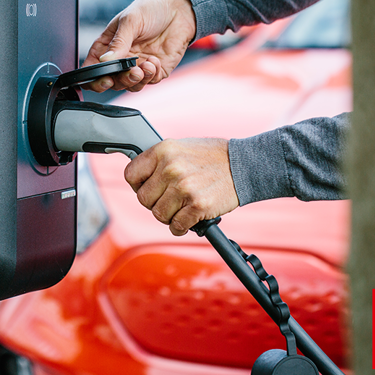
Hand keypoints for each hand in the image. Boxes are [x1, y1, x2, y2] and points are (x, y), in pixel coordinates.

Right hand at [83, 0, 195, 92]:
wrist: (180, 8)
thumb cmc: (152, 8)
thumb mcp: (130, 20)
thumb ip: (118, 42)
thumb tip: (105, 61)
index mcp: (108, 45)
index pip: (93, 67)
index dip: (94, 78)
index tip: (104, 79)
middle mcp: (121, 58)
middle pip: (112, 81)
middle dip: (119, 81)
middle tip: (130, 73)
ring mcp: (138, 65)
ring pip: (130, 85)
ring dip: (136, 80)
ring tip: (145, 65)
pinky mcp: (156, 70)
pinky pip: (150, 81)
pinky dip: (152, 74)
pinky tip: (155, 60)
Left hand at [124, 138, 239, 235]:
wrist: (243, 164)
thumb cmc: (213, 157)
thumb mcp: (181, 148)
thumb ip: (159, 162)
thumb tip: (140, 180)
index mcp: (163, 150)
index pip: (130, 174)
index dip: (138, 185)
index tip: (148, 188)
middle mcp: (170, 168)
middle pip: (143, 199)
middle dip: (155, 203)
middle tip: (170, 199)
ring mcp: (183, 187)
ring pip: (159, 214)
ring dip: (169, 216)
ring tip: (182, 207)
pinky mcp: (197, 205)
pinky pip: (176, 226)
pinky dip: (181, 227)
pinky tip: (189, 218)